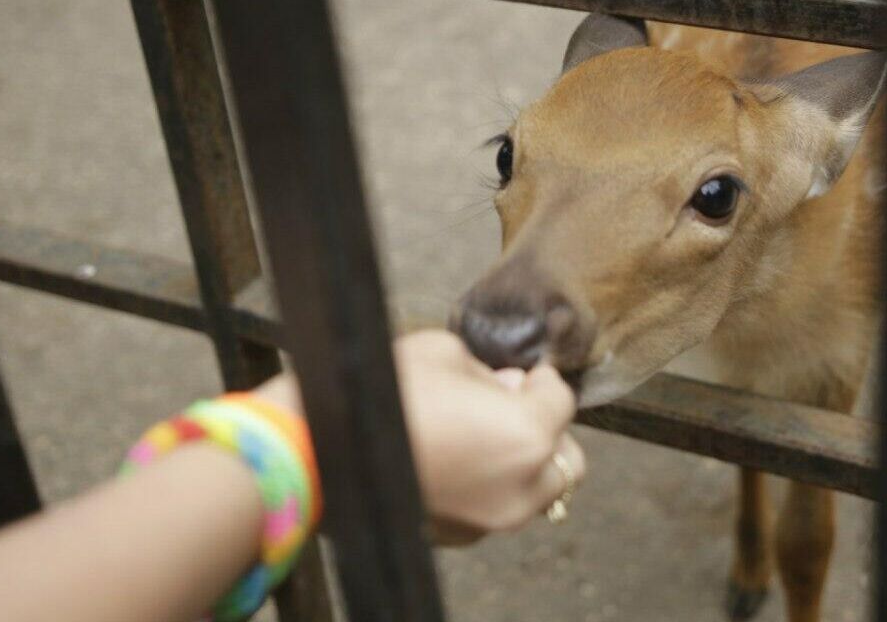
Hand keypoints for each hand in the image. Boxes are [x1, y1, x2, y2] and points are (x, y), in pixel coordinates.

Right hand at [253, 330, 585, 543]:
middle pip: (567, 457)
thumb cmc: (384, 393)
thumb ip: (489, 370)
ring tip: (484, 434)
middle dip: (545, 427)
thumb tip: (508, 386)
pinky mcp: (463, 534)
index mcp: (528, 434)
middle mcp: (523, 485)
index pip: (561, 399)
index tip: (523, 372)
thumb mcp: (445, 353)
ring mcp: (493, 517)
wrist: (319, 450)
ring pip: (539, 490)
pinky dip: (493, 485)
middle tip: (511, 404)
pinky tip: (457, 459)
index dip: (541, 379)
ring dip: (525, 462)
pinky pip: (499, 507)